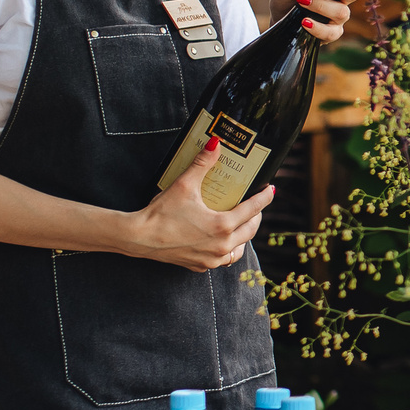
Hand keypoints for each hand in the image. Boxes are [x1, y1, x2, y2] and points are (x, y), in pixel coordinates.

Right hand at [131, 137, 274, 269]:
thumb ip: (202, 163)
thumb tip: (216, 143)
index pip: (254, 209)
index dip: (264, 198)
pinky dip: (226, 250)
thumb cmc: (161, 213)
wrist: (139, 238)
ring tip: (239, 223)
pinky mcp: (199, 266)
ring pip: (238, 249)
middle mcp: (222, 246)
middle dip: (255, 216)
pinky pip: (221, 259)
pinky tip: (220, 241)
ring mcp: (211, 259)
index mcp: (223, 226)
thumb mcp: (184, 184)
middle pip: (250, 230)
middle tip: (255, 204)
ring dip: (242, 236)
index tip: (270, 190)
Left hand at [269, 0, 362, 44]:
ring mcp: (337, 19)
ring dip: (321, 5)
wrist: (276, 21)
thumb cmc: (286, 0)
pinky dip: (317, 27)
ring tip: (301, 1)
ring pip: (342, 12)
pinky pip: (331, 33)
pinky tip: (305, 22)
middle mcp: (341, 1)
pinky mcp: (330, 35)